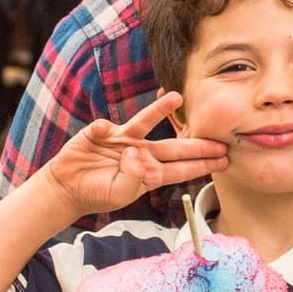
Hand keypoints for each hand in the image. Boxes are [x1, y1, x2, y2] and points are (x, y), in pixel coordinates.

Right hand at [43, 91, 228, 217]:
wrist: (69, 188)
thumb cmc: (99, 193)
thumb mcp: (119, 194)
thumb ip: (132, 178)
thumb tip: (135, 154)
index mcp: (150, 172)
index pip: (181, 168)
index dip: (203, 164)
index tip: (224, 160)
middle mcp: (142, 153)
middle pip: (173, 146)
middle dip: (198, 144)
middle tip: (222, 139)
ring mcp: (123, 140)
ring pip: (144, 122)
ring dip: (160, 110)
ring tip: (177, 97)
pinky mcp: (100, 133)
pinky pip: (102, 128)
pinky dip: (102, 129)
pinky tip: (102, 132)